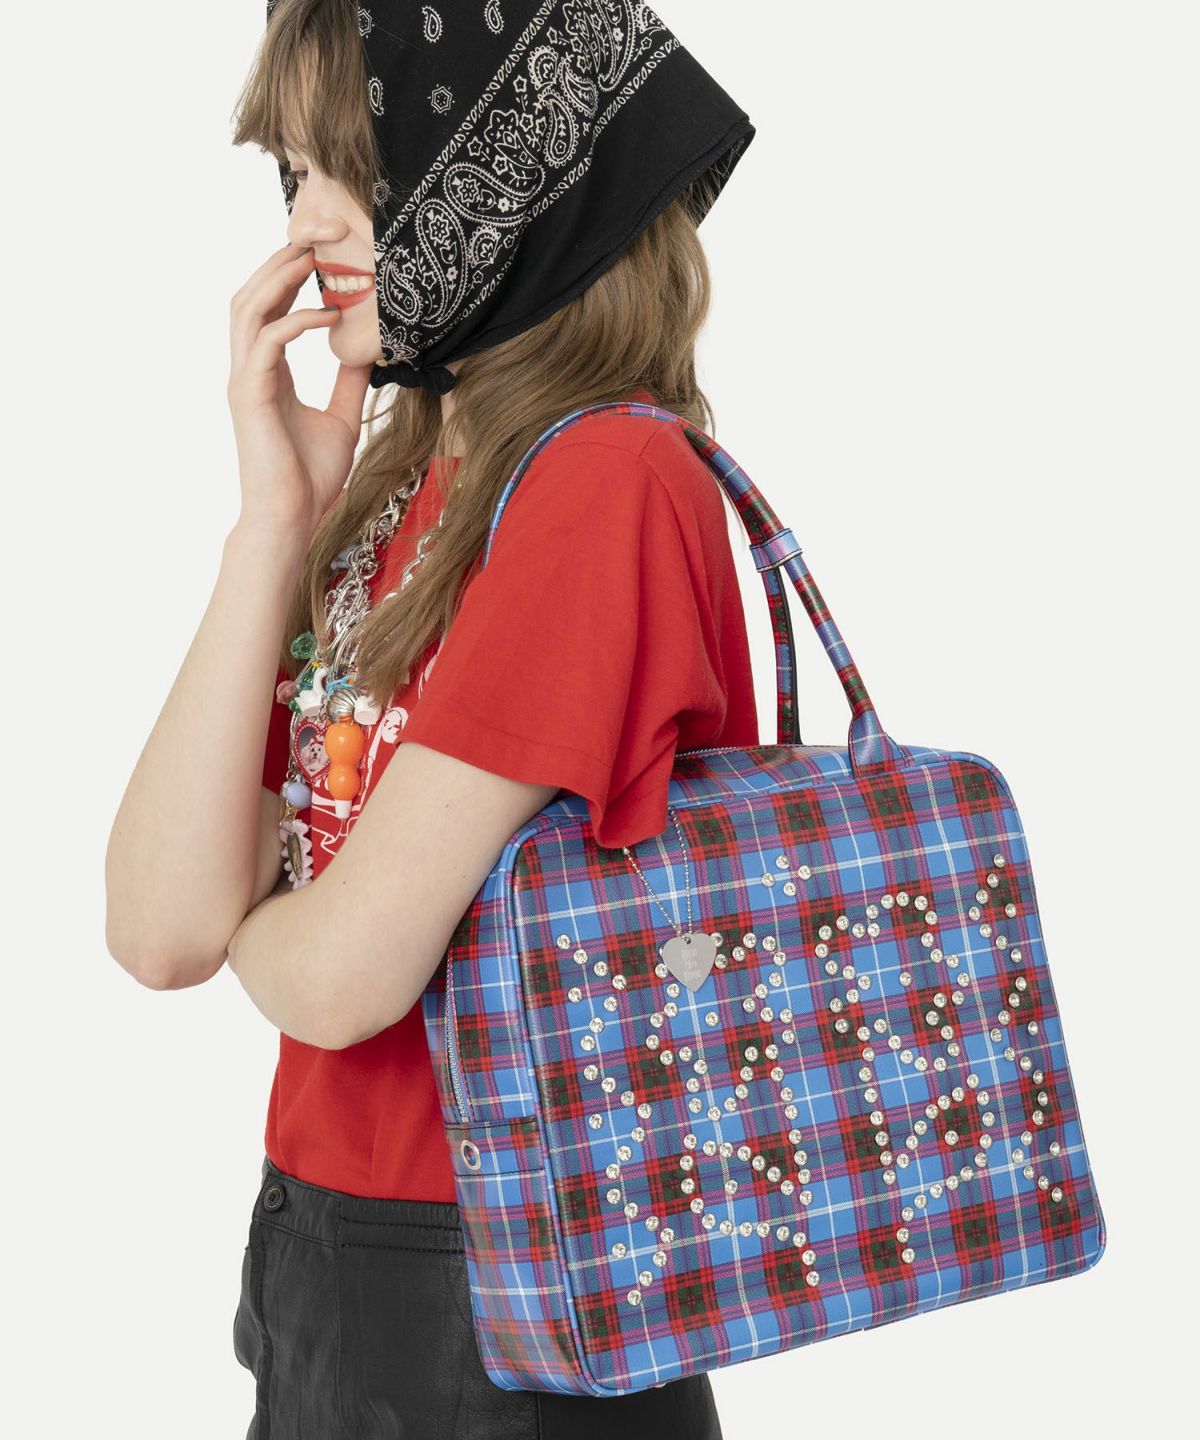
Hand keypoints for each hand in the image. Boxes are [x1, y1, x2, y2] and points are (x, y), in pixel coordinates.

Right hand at [226, 243, 373, 543]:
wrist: (291, 520)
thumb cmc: (310, 479)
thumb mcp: (341, 418)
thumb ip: (348, 384)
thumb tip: (366, 354)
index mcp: (268, 373)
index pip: (270, 309)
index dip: (290, 277)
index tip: (322, 254)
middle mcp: (250, 371)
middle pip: (251, 296)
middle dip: (279, 262)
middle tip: (315, 237)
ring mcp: (245, 381)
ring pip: (248, 309)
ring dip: (278, 278)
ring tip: (313, 259)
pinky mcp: (251, 396)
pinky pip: (267, 342)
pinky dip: (295, 321)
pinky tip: (327, 313)